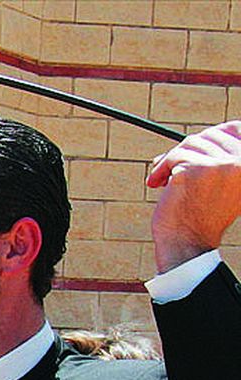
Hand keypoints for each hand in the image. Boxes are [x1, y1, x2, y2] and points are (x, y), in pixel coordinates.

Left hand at [148, 121, 240, 271]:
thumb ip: (219, 158)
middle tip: (171, 167)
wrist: (187, 243)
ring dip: (172, 161)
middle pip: (210, 134)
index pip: (236, 128)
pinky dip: (161, 168)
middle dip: (187, 149)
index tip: (195, 148)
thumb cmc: (202, 215)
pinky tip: (157, 183)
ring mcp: (222, 164)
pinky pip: (174, 156)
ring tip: (164, 180)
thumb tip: (200, 136)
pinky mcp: (197, 169)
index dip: (215, 133)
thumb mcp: (222, 182)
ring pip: (190, 144)